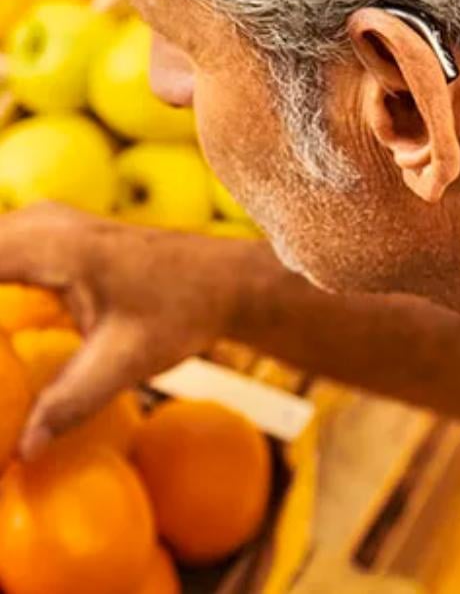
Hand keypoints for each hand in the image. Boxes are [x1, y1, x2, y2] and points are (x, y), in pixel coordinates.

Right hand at [0, 203, 247, 458]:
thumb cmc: (186, 308)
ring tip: (5, 346)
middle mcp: (40, 222)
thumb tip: (22, 450)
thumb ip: (70, 402)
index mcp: (50, 244)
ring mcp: (46, 222)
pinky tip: (7, 322)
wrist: (225, 280)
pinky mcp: (53, 235)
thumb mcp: (127, 359)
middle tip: (0, 361)